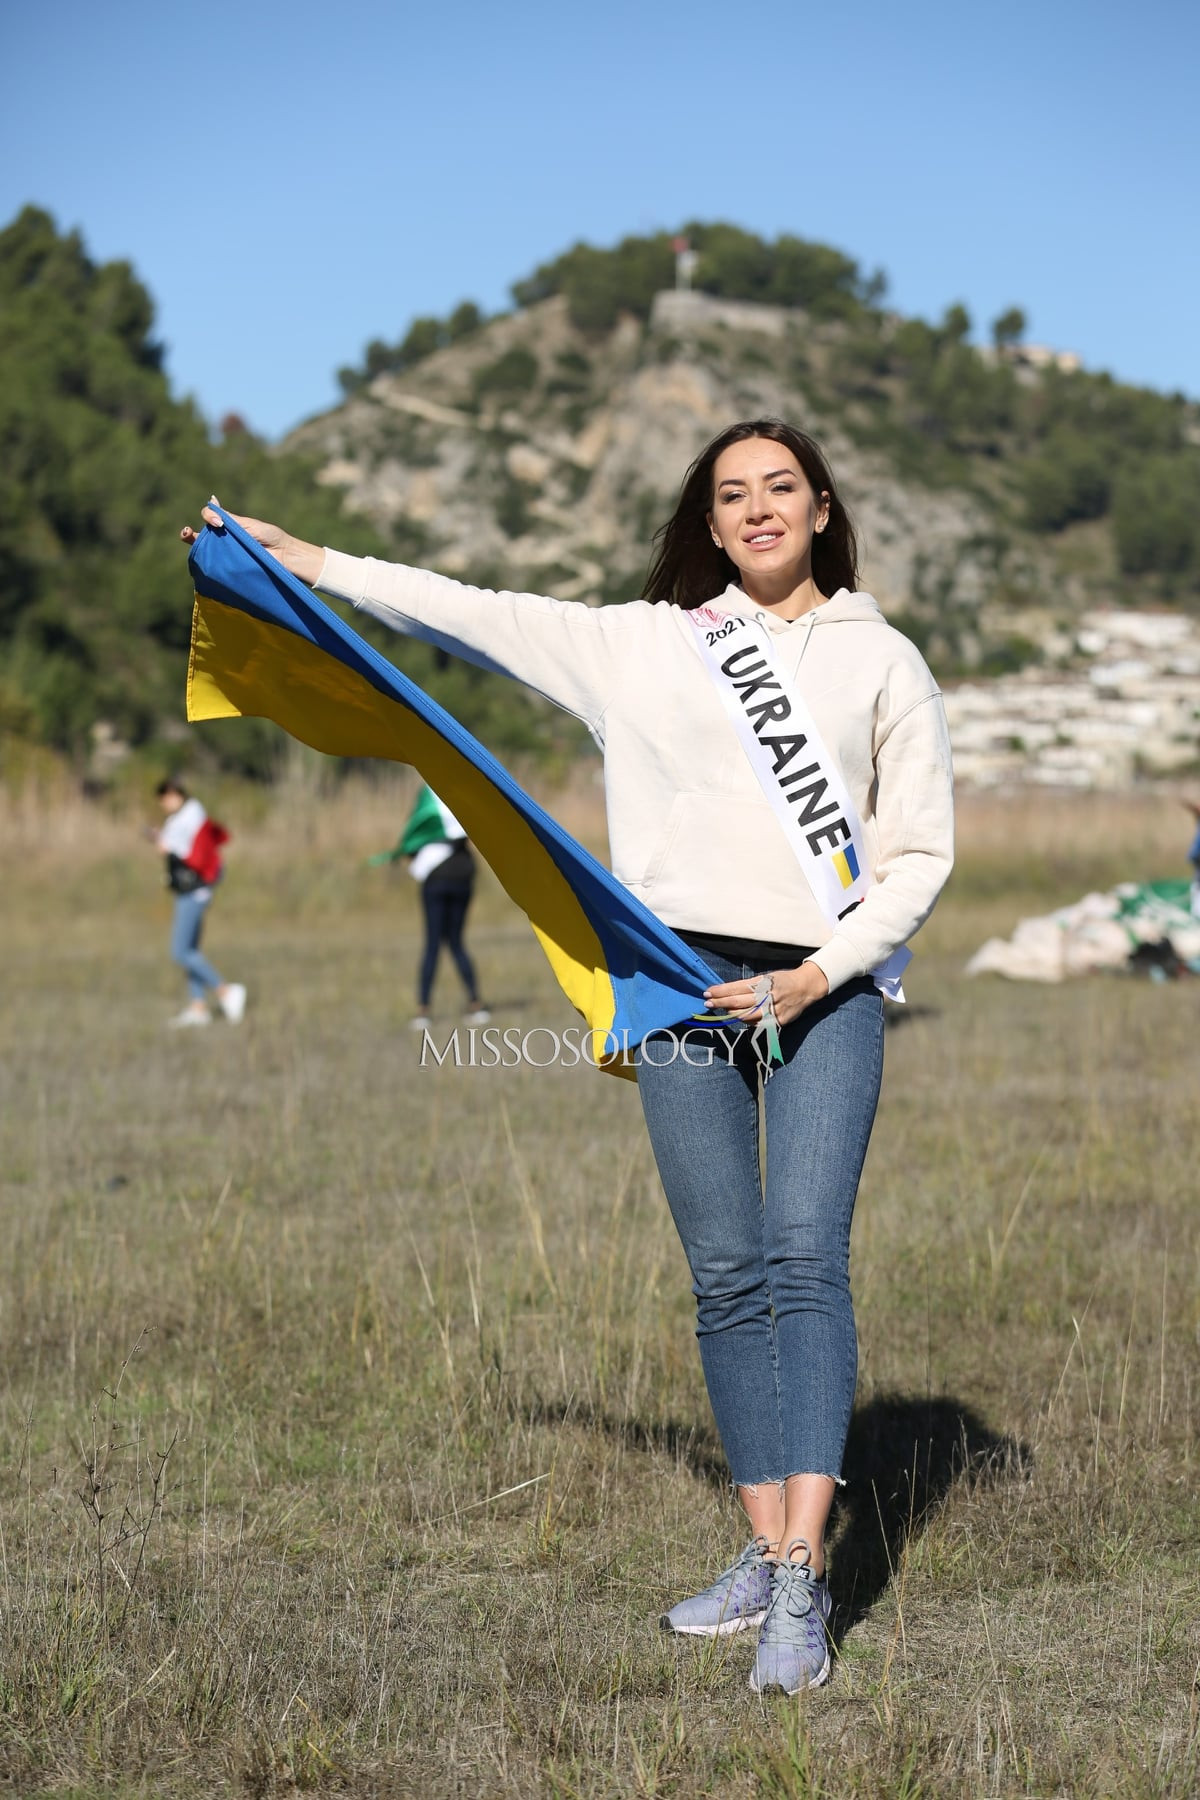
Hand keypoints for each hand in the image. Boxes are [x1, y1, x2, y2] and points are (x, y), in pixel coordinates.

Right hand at [179, 498, 323, 585]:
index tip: (220, 522)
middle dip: (188, 534)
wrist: (284, 556)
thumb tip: (211, 499)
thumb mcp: (247, 524)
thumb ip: (229, 518)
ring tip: (186, 539)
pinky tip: (201, 560)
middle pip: (200, 537)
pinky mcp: (230, 569)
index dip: (209, 517)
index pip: (209, 518)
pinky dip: (206, 562)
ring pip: (204, 552)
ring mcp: (226, 556)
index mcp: (228, 527)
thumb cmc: (270, 537)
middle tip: (185, 533)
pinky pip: (215, 566)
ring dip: (193, 546)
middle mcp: (224, 541)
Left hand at [703, 961, 829, 1029]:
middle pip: (738, 1002)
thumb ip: (749, 986)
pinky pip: (757, 1023)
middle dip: (720, 1002)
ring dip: (731, 1013)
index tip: (708, 992)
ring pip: (745, 1015)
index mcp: (762, 982)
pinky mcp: (777, 1021)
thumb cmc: (782, 980)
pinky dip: (746, 1021)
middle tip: (707, 1003)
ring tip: (722, 1010)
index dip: (720, 991)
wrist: (806, 987)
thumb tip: (728, 993)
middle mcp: (766, 996)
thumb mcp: (766, 978)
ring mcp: (772, 1010)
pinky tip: (739, 1017)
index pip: (736, 987)